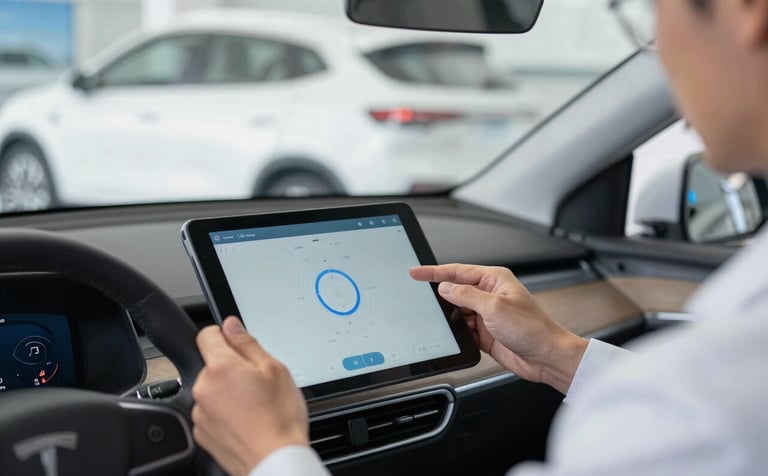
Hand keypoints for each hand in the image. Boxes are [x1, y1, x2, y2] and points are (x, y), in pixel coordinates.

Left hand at [192, 317, 308, 475]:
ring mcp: (201, 414)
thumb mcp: (274, 369)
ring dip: (228, 392)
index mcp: (220, 368)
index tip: (237, 344)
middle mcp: (203, 389)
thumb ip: (248, 343)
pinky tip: (247, 420)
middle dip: (232, 368)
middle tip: (258, 383)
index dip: (225, 336)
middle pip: (212, 365)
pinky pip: (212, 413)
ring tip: (255, 405)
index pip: (207, 335)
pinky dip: (226, 413)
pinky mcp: (202, 434)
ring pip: (213, 390)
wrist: (275, 461)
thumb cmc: (279, 418)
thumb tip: (231, 326)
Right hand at [410, 264, 586, 393]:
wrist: (546, 357)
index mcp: (494, 279)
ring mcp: (486, 314)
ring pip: (457, 310)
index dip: (433, 272)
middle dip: (439, 294)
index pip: (457, 271)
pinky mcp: (485, 332)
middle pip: (455, 290)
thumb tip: (445, 288)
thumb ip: (467, 296)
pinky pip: (462, 328)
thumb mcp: (494, 307)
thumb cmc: (532, 329)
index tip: (415, 272)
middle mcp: (489, 294)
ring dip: (448, 315)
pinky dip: (454, 330)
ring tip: (433, 318)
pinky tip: (449, 332)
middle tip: (417, 295)